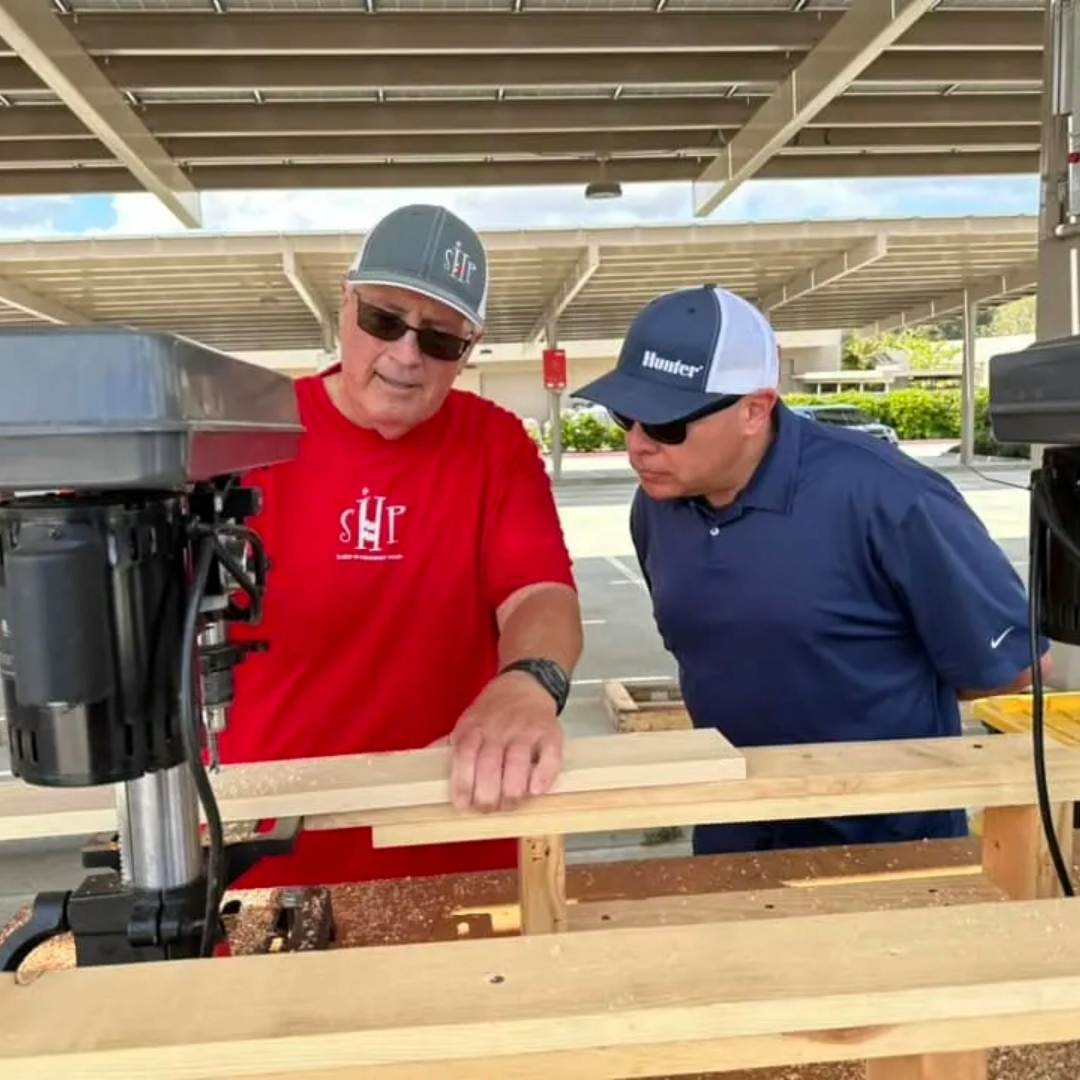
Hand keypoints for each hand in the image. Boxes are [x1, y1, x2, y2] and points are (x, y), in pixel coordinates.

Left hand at [449, 671, 563, 810]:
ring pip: (517, 763)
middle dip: (487, 795)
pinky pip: (550, 756)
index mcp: (474, 728)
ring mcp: (525, 731)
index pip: (464, 757)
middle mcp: (499, 729)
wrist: (526, 683)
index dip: (463, 784)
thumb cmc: (493, 711)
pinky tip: (536, 790)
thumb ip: (447, 744)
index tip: (462, 805)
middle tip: (488, 808)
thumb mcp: (467, 721)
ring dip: (513, 791)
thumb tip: (420, 766)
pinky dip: (544, 775)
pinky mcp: (550, 733)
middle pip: (490, 765)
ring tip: (510, 804)